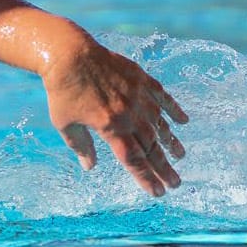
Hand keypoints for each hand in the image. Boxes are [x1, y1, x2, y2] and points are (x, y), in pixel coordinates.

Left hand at [40, 34, 188, 195]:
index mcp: (110, 127)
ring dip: (171, 142)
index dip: (146, 178)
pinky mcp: (140, 78)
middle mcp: (128, 113)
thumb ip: (81, 146)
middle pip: (151, 146)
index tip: (158, 192)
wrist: (69, 54)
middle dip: (164, 167)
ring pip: (160, 124)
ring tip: (180, 156)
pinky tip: (183, 121)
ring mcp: (137, 95)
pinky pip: (162, 96)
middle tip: (176, 183)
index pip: (133, 159)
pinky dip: (174, 109)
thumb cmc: (63, 91)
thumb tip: (90, 167)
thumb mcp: (65, 124)